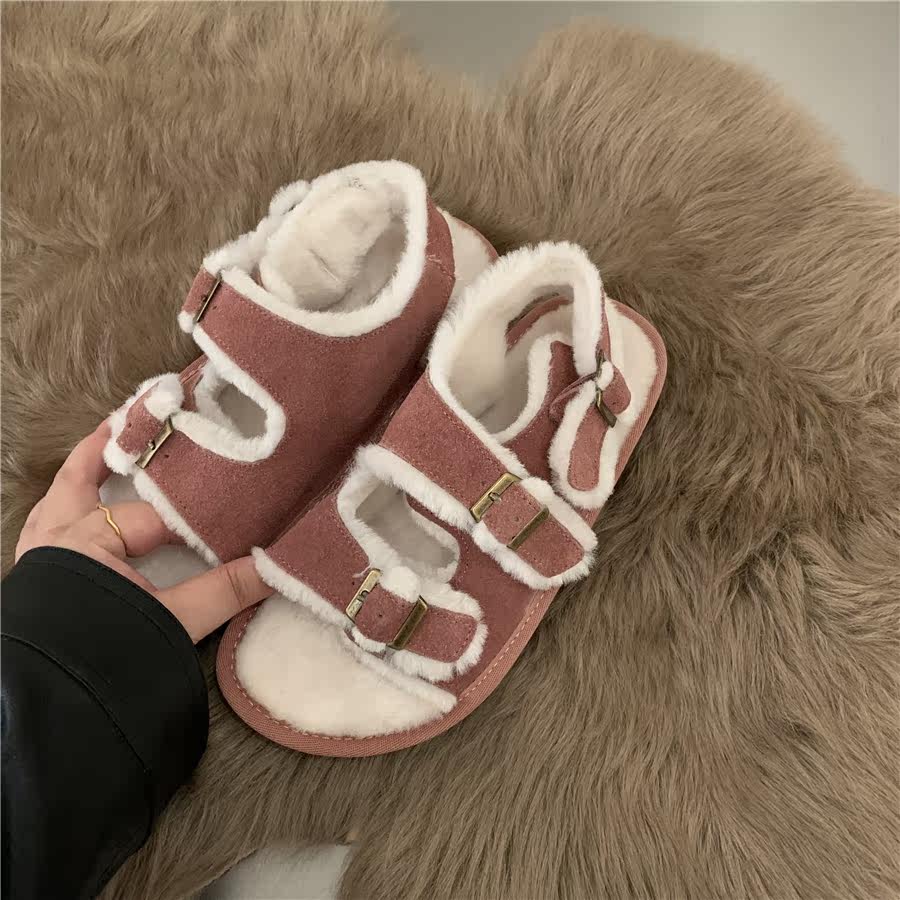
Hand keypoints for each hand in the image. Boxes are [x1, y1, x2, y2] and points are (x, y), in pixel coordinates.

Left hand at [15, 420, 270, 641]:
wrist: (48, 711)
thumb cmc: (107, 658)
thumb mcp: (174, 623)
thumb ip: (225, 591)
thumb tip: (279, 567)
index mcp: (86, 541)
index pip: (152, 516)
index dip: (191, 512)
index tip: (224, 502)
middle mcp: (54, 540)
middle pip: (80, 479)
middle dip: (107, 447)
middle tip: (136, 416)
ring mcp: (37, 559)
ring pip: (55, 502)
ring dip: (80, 477)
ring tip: (105, 454)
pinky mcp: (34, 581)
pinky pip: (45, 532)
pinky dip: (63, 515)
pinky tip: (80, 519)